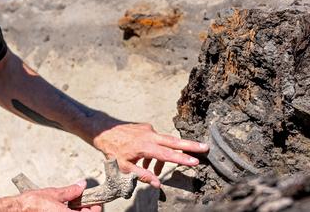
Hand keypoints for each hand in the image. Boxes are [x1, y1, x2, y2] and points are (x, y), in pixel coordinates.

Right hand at [12, 180, 102, 211]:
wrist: (16, 209)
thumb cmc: (32, 204)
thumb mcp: (54, 194)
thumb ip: (71, 191)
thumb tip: (81, 186)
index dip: (95, 208)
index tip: (96, 201)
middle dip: (85, 208)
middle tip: (84, 199)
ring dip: (76, 210)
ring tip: (74, 200)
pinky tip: (65, 205)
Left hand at [93, 122, 208, 187]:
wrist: (103, 130)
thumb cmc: (113, 150)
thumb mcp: (124, 167)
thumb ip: (142, 175)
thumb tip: (157, 183)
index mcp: (145, 147)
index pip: (167, 155)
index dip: (182, 159)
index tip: (195, 161)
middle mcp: (150, 136)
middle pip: (174, 141)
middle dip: (190, 145)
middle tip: (206, 147)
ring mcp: (149, 130)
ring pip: (164, 143)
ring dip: (163, 157)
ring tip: (153, 171)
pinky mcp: (147, 127)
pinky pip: (156, 141)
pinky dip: (154, 152)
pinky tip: (145, 161)